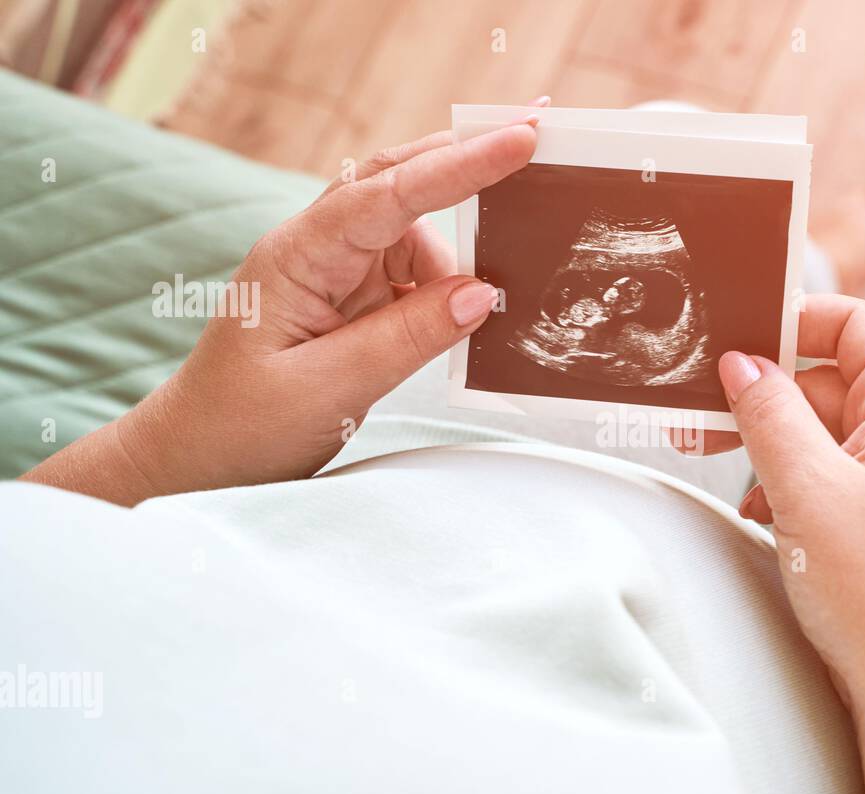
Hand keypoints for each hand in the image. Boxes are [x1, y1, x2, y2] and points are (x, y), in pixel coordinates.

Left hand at [23, 118, 538, 503]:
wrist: (199, 458)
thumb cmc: (243, 426)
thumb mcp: (328, 390)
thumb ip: (407, 338)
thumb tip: (483, 292)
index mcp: (296, 258)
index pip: (385, 195)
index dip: (457, 165)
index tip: (519, 140)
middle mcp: (317, 249)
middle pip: (398, 179)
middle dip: (465, 156)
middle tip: (535, 133)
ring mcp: (336, 271)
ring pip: (415, 228)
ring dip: (462, 243)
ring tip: (505, 270)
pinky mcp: (353, 299)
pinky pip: (415, 272)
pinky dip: (450, 283)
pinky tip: (472, 307)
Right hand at [715, 295, 864, 697]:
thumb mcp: (807, 490)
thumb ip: (769, 416)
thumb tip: (744, 366)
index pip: (862, 326)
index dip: (800, 319)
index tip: (742, 335)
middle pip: (836, 379)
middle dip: (769, 396)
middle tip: (707, 420)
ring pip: (831, 430)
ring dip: (777, 446)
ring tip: (735, 478)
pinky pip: (839, 473)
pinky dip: (797, 482)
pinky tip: (767, 512)